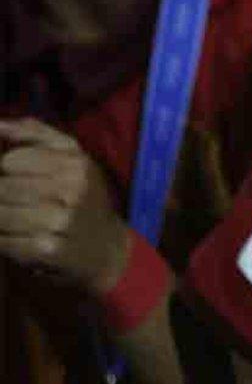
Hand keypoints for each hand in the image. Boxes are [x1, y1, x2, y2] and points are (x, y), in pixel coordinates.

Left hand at [0, 119, 129, 293]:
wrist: (108, 248)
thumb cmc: (86, 197)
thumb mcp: (73, 156)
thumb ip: (36, 134)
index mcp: (75, 164)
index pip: (11, 160)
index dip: (8, 170)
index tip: (18, 178)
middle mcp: (69, 191)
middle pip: (2, 187)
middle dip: (3, 195)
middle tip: (19, 201)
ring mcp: (57, 222)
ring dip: (1, 217)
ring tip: (18, 218)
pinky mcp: (45, 250)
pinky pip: (2, 240)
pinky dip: (3, 239)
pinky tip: (19, 237)